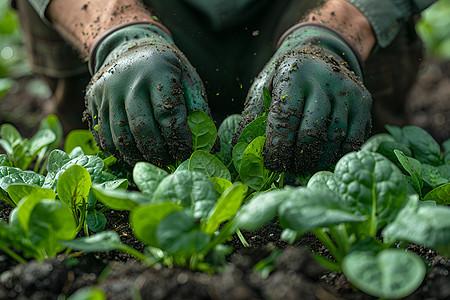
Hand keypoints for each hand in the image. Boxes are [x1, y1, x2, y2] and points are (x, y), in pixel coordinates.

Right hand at [85, 23, 209, 164]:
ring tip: (153, 161)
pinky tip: (134, 153)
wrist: (132, 47)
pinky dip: (119, 152)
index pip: (168, 115)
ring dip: (138, 157)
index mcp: (157, 72)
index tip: (187, 154)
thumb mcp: (188, 81)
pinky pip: (102, 136)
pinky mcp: (92, 99)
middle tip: (169, 162)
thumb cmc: (168, 70)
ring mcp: (106, 90)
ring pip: (119, 137)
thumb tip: (211, 148)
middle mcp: (127, 80)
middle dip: (158, 153)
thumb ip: (199, 112)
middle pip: (141, 129)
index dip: (179, 141)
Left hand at [240, 24, 371, 172]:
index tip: (271, 164)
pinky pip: (354, 140)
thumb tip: (240, 148)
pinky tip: (324, 160)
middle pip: (311, 131)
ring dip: (317, 160)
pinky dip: (338, 156)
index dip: (277, 146)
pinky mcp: (365, 101)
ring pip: (334, 138)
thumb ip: (252, 115)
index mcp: (293, 74)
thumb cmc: (285, 78)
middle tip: (288, 169)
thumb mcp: (264, 86)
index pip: (284, 117)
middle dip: (297, 158)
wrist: (319, 53)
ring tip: (303, 167)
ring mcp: (348, 90)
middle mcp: (324, 79)